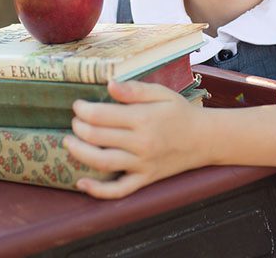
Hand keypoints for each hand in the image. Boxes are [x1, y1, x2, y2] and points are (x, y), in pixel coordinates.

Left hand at [64, 79, 208, 199]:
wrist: (206, 139)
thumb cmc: (181, 113)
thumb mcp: (161, 93)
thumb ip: (134, 89)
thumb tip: (109, 84)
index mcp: (143, 118)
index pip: (100, 115)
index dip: (82, 110)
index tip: (78, 105)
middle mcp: (141, 143)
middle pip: (96, 137)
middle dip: (78, 127)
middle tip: (75, 121)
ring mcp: (143, 164)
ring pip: (102, 162)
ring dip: (79, 153)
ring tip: (69, 142)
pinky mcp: (145, 179)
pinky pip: (119, 190)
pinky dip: (98, 191)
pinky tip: (81, 184)